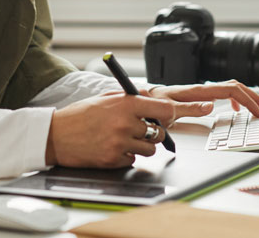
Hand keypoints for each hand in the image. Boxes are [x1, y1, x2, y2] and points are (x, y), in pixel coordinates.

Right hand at [44, 93, 212, 167]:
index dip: (185, 110)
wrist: (55, 135)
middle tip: (139, 128)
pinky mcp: (114, 160)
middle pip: (159, 132)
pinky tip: (111, 148)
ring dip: (141, 145)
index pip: (164, 108)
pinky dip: (127, 156)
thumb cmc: (80, 115)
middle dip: (154, 132)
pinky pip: (134, 160)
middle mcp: (125, 123)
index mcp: (125, 104)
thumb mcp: (106, 98)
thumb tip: (151, 97)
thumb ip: (131, 98)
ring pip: (149, 148)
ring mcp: (120, 143)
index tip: (203, 108)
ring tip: (121, 138)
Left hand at [148, 80, 258, 117]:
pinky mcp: (199, 96)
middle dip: (255, 98)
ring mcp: (202, 91)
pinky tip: (236, 109)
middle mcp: (203, 89)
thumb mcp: (168, 110)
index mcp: (199, 91)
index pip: (231, 90)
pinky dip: (236, 99)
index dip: (248, 100)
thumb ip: (189, 108)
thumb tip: (211, 106)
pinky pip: (224, 93)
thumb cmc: (152, 106)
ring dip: (248, 98)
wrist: (141, 99)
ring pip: (232, 89)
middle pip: (237, 87)